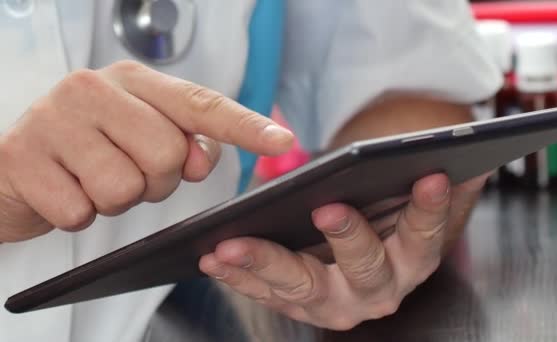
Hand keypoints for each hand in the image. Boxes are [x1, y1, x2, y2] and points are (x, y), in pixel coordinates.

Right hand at [0, 61, 293, 241]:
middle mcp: (94, 88)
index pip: (201, 104)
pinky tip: (64, 191)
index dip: (245, 126)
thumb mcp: (138, 136)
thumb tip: (201, 158)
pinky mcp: (23, 157)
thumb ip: (181, 141)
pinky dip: (78, 214)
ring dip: (115, 200)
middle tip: (126, 171)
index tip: (283, 142)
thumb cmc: (86, 149)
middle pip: (167, 156)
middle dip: (155, 181)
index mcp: (133, 80)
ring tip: (92, 180)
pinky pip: (81, 211)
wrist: (11, 163)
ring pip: (125, 188)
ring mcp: (55, 119)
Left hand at [200, 173, 488, 329]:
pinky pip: (267, 294)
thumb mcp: (410, 198)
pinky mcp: (299, 304)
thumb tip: (468, 152)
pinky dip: (239, 277)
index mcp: (413, 259)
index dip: (431, 208)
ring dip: (264, 265)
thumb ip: (433, 181)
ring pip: (302, 287)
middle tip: (327, 209)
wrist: (366, 248)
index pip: (427, 234)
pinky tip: (213, 257)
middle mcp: (379, 289)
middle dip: (348, 238)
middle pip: (365, 269)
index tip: (432, 176)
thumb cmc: (386, 213)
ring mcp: (335, 302)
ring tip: (230, 246)